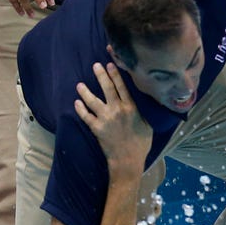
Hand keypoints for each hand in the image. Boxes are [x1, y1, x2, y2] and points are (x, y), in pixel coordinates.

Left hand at [74, 62, 151, 180]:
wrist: (128, 160)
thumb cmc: (141, 143)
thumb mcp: (148, 124)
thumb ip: (144, 112)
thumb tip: (146, 102)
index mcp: (131, 108)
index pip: (122, 87)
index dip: (115, 74)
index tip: (110, 64)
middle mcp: (118, 110)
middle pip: (107, 89)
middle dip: (101, 75)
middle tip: (95, 65)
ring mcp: (105, 119)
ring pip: (93, 101)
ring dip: (85, 92)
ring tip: (80, 84)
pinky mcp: (96, 128)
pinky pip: (86, 116)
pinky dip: (80, 109)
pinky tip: (76, 103)